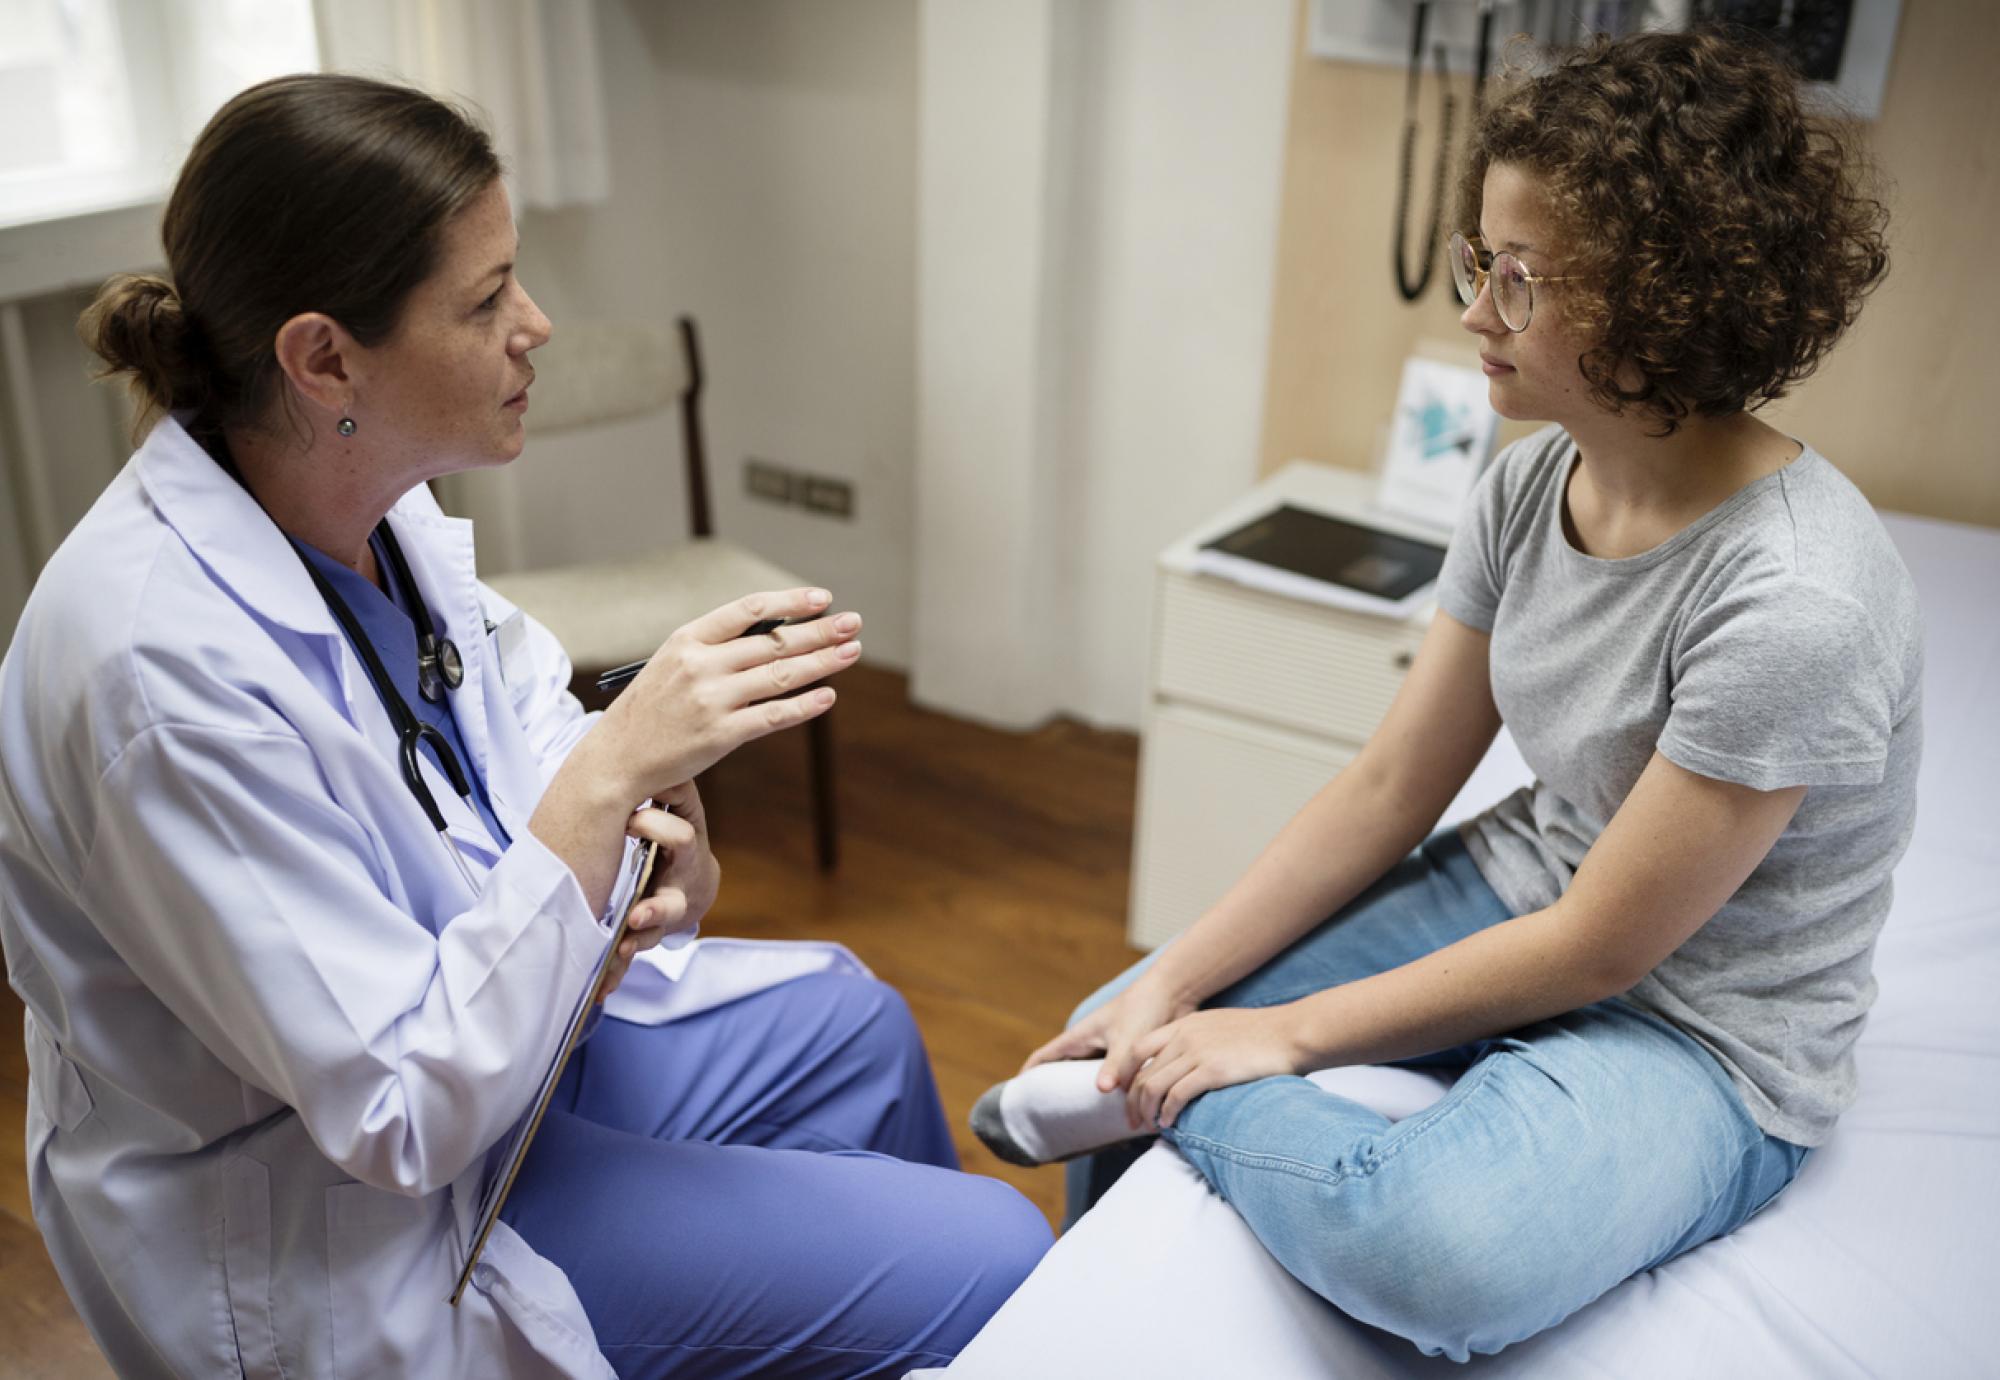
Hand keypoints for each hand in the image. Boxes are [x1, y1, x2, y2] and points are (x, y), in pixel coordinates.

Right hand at [595, 588, 861, 799]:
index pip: (748, 610)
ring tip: (852, 651)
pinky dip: (804, 706)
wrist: (617, 756)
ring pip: (781, 675)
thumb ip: (717, 647)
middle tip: (854, 622)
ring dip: (823, 662)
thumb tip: (775, 634)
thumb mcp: (672, 663)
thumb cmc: (652, 708)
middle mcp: (701, 665)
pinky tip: (828, 696)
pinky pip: (773, 716)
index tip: (822, 598)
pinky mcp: (720, 735)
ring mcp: (711, 700)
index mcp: (687, 639)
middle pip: (773, 642)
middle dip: (820, 630)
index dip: (789, 602)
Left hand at [596, 786, 716, 999]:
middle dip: (654, 910)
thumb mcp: (684, 810)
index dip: (655, 828)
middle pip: (672, 904)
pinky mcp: (643, 936)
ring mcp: (661, 918)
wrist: (695, 885)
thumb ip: (673, 788)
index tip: (630, 819)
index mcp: (686, 854)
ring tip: (619, 951)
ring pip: (651, 937)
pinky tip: (601, 989)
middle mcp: (677, 890)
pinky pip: (631, 960)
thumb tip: (662, 759)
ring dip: (635, 945)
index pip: (679, 839)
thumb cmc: (681, 838)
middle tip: (635, 915)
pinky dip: (616, 975)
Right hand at [1021, 972, 1195, 1121]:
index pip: (1044, 1057)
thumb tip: (1101, 1090)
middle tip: (1051, 1123)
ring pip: (1087, 1078)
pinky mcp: (1126, 1056)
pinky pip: (1110, 1079)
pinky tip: (1116, 1112)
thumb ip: (1115, 1065)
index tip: (1017, 1098)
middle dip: (1055, 1093)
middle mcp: (1089, 1044)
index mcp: (1079, 1037)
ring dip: (1085, 1097)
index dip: (1028, 1075)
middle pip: (1062, 1072)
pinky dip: (1109, 1094)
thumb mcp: (1127, 1039)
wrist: (1172, 992)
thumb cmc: (1144, 1008)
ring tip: (1082, 1125)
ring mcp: (1107, 1050)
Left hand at [1125, 1006, 1305, 1129]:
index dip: (1127, 1075)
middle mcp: (1185, 1036)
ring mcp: (1197, 1052)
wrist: (1291, 1032)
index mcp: (1185, 1025)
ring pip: (1153, 1086)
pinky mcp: (1212, 1070)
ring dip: (1147, 1111)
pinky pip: (1176, 1096)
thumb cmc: (1264, 1035)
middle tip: (1134, 1121)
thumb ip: (1200, 1041)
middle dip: (1132, 1101)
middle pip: (1142, 1072)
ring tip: (1150, 1127)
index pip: (1139, 1049)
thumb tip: (1189, 1067)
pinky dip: (1168, 1113)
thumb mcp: (1221, 1027)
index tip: (1127, 1095)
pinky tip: (1169, 1124)